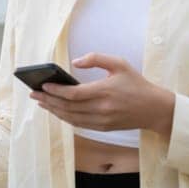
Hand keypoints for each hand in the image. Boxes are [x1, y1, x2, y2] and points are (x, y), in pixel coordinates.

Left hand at [32, 53, 174, 134]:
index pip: (73, 94)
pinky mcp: (103, 128)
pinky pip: (78, 124)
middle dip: (48, 100)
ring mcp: (101, 121)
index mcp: (104, 91)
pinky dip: (65, 118)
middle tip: (34, 93)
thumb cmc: (136, 84)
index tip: (42, 85)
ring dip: (53, 110)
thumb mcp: (119, 64)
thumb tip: (74, 62)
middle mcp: (101, 109)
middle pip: (67, 107)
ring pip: (70, 118)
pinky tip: (57, 111)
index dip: (55, 90)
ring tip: (41, 102)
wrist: (154, 109)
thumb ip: (96, 59)